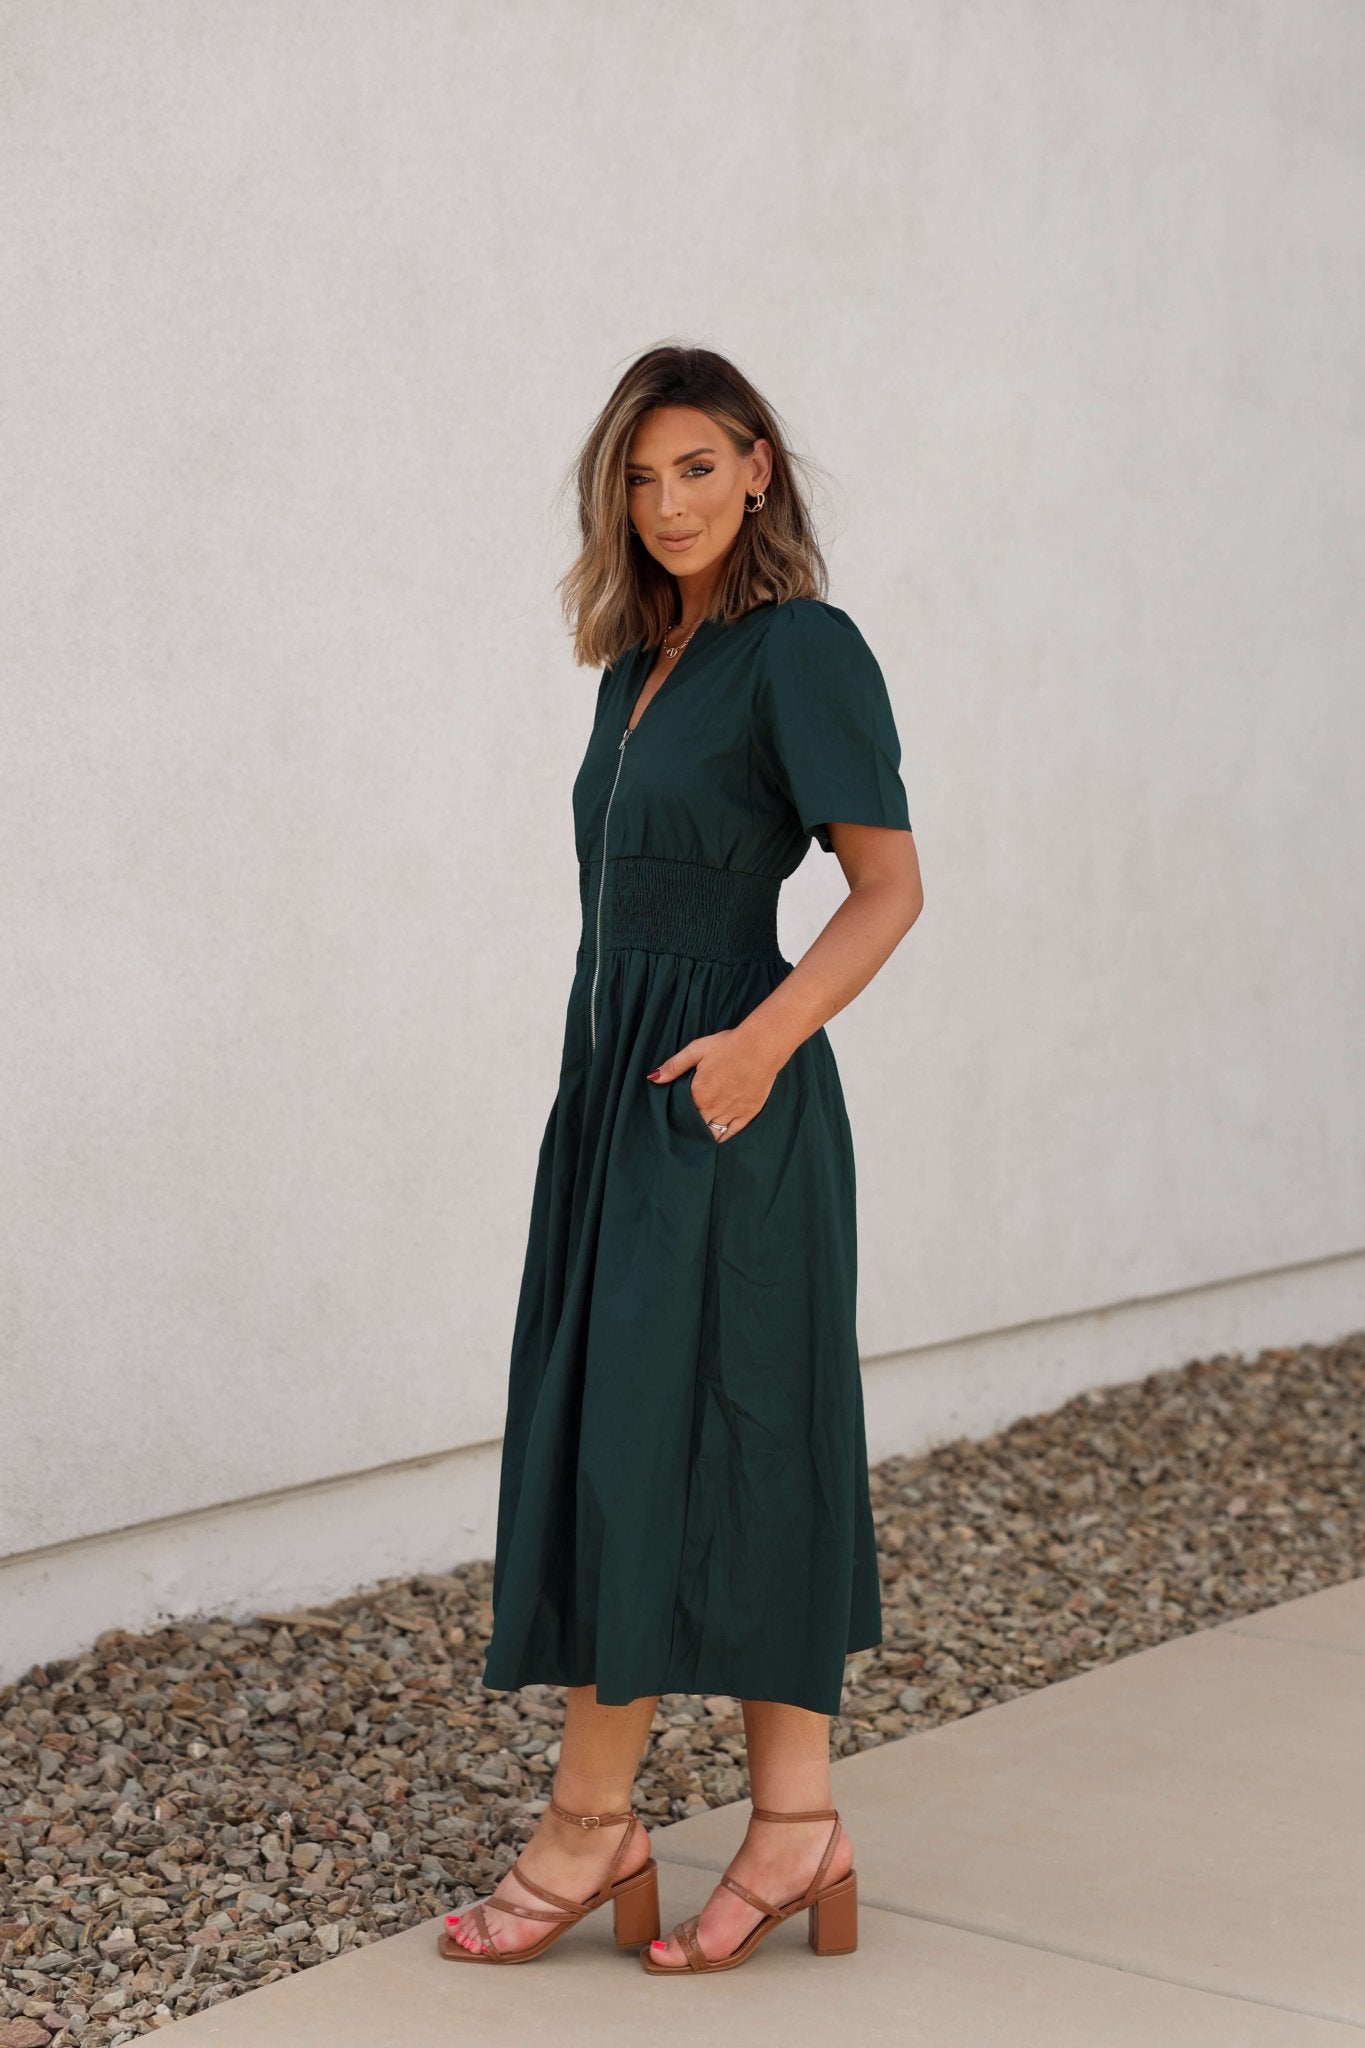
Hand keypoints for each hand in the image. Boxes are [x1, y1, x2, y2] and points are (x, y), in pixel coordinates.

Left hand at [646, 1029, 779, 1143]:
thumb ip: (674, 1066)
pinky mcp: (748, 1113)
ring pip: (713, 1133)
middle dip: (689, 1127)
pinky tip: (717, 1136)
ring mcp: (732, 1112)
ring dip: (704, 1134)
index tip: (674, 1117)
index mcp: (699, 1093)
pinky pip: (732, 1133)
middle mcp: (714, 1107)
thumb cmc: (728, 1045)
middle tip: (685, 1127)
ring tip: (698, 1133)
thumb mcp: (696, 1050)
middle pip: (696, 1126)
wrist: (761, 1045)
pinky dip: (722, 1137)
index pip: (682, 1114)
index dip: (677, 1116)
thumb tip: (653, 1078)